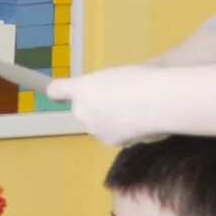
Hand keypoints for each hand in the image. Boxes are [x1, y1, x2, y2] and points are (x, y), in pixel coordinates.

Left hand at [49, 68, 169, 149]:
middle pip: (83, 109)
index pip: (56, 90)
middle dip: (97, 106)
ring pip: (99, 123)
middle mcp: (82, 110)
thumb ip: (100, 86)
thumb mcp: (116, 73)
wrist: (159, 101)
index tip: (59, 96)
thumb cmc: (142, 79)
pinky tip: (139, 122)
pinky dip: (123, 130)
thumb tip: (100, 96)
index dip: (58, 93)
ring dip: (110, 119)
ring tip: (134, 109)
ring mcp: (94, 128)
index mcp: (81, 87)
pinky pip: (112, 134)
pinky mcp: (109, 142)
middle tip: (120, 97)